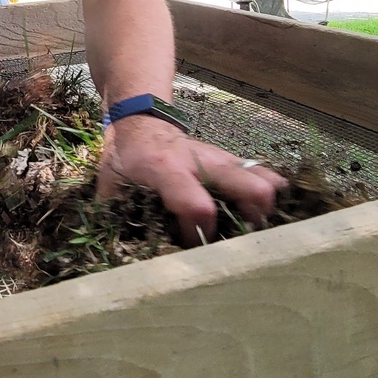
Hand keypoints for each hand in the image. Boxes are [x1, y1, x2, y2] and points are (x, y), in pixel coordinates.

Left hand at [96, 116, 285, 246]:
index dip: (200, 235)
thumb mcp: (110, 182)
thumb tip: (119, 254)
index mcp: (168, 170)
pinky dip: (267, 198)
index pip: (198, 206)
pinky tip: (258, 218)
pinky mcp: (234, 161)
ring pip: (265, 181)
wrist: (141, 122)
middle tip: (236, 245)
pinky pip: (263, 176)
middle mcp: (203, 162)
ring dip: (264, 212)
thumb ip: (114, 215)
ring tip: (248, 233)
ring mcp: (223, 159)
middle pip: (252, 189)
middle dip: (253, 223)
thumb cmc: (126, 157)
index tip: (190, 250)